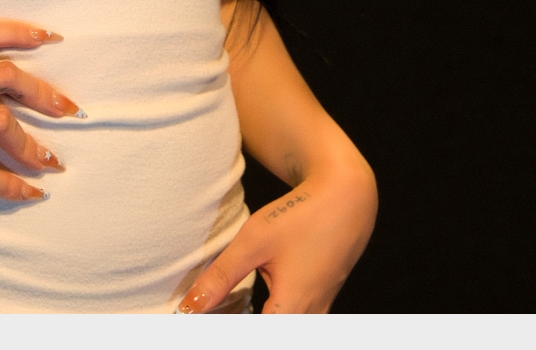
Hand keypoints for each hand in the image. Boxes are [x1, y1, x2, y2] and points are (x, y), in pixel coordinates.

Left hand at [177, 163, 376, 313]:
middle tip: (210, 312)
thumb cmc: (300, 216)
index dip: (227, 327)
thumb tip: (189, 308)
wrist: (346, 199)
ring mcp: (320, 311)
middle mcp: (310, 318)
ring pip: (284, 326)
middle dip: (240, 321)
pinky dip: (273, 313)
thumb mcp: (253, 241)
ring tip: (231, 305)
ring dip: (258, 317)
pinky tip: (252, 301)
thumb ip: (221, 277)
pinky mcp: (321, 300)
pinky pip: (295, 319)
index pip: (255, 336)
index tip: (199, 321)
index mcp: (291, 310)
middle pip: (271, 332)